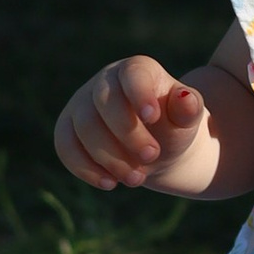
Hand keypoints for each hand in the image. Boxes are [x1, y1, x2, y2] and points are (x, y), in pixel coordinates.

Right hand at [55, 55, 209, 191]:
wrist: (156, 149)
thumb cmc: (173, 128)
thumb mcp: (188, 120)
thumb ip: (189, 110)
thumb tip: (186, 100)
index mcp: (137, 70)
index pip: (132, 74)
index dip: (139, 93)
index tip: (153, 117)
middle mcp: (105, 81)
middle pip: (104, 102)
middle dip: (127, 134)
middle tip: (152, 156)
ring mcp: (81, 103)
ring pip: (83, 127)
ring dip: (109, 157)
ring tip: (137, 179)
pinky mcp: (67, 129)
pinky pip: (65, 145)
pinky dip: (85, 167)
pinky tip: (110, 184)